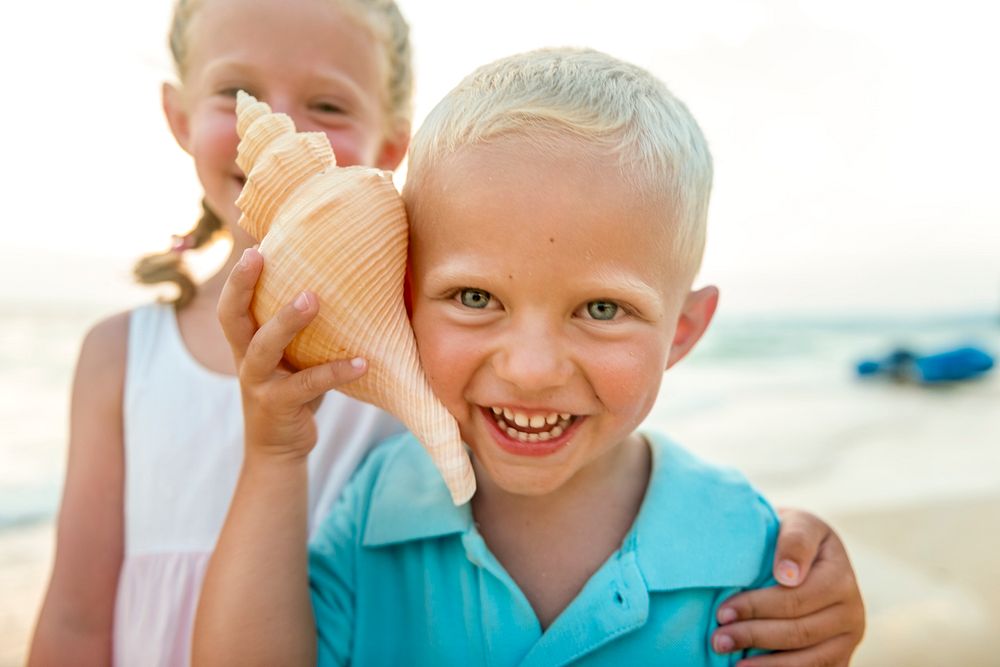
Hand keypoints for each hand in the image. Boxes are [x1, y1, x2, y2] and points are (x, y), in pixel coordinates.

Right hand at [218, 247, 368, 460]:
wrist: (280, 449)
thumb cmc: (292, 392)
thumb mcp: (289, 359)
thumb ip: (299, 331)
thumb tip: (337, 286)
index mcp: (246, 344)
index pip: (232, 305)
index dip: (237, 278)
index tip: (253, 246)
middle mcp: (245, 360)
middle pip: (232, 318)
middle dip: (240, 285)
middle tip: (260, 255)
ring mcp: (259, 384)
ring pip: (264, 348)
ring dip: (287, 320)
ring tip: (313, 298)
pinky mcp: (279, 406)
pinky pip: (308, 384)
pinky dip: (336, 372)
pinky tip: (363, 362)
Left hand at [711, 509, 864, 665]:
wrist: (809, 552)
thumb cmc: (793, 535)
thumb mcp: (797, 524)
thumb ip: (794, 542)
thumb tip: (787, 575)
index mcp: (841, 577)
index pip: (795, 600)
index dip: (756, 608)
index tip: (722, 612)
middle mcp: (852, 612)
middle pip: (799, 632)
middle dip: (753, 637)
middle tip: (718, 639)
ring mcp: (848, 639)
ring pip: (808, 661)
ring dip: (766, 665)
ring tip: (731, 664)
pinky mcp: (840, 657)